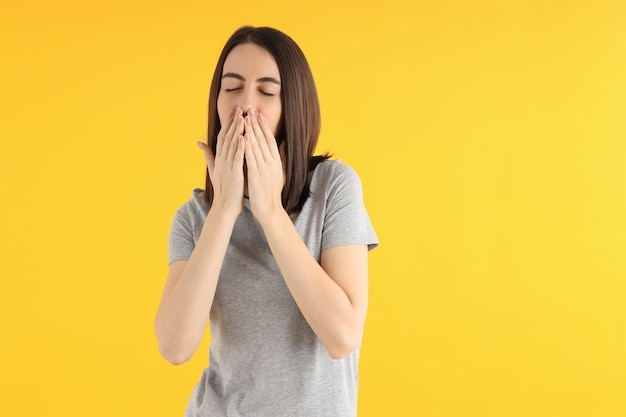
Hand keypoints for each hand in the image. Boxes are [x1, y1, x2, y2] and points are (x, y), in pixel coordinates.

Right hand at [197, 107, 245, 214]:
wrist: (224, 208)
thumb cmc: (223, 190)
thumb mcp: (214, 170)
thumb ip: (208, 155)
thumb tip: (199, 142)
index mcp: (219, 159)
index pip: (222, 137)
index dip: (227, 124)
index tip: (233, 112)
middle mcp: (222, 160)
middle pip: (227, 137)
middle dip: (233, 122)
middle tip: (239, 108)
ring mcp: (227, 166)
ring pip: (232, 145)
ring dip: (237, 130)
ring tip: (243, 117)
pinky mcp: (234, 173)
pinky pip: (237, 157)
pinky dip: (240, 147)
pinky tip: (244, 136)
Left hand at [243, 107, 284, 222]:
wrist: (270, 209)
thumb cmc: (272, 192)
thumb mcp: (280, 172)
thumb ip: (282, 157)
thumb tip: (284, 143)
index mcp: (276, 161)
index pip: (269, 139)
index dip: (264, 125)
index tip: (258, 113)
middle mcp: (271, 162)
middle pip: (263, 138)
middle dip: (256, 123)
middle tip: (250, 108)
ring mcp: (264, 168)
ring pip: (256, 145)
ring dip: (250, 130)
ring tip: (245, 117)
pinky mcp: (256, 175)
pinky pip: (251, 158)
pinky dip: (247, 147)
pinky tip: (243, 136)